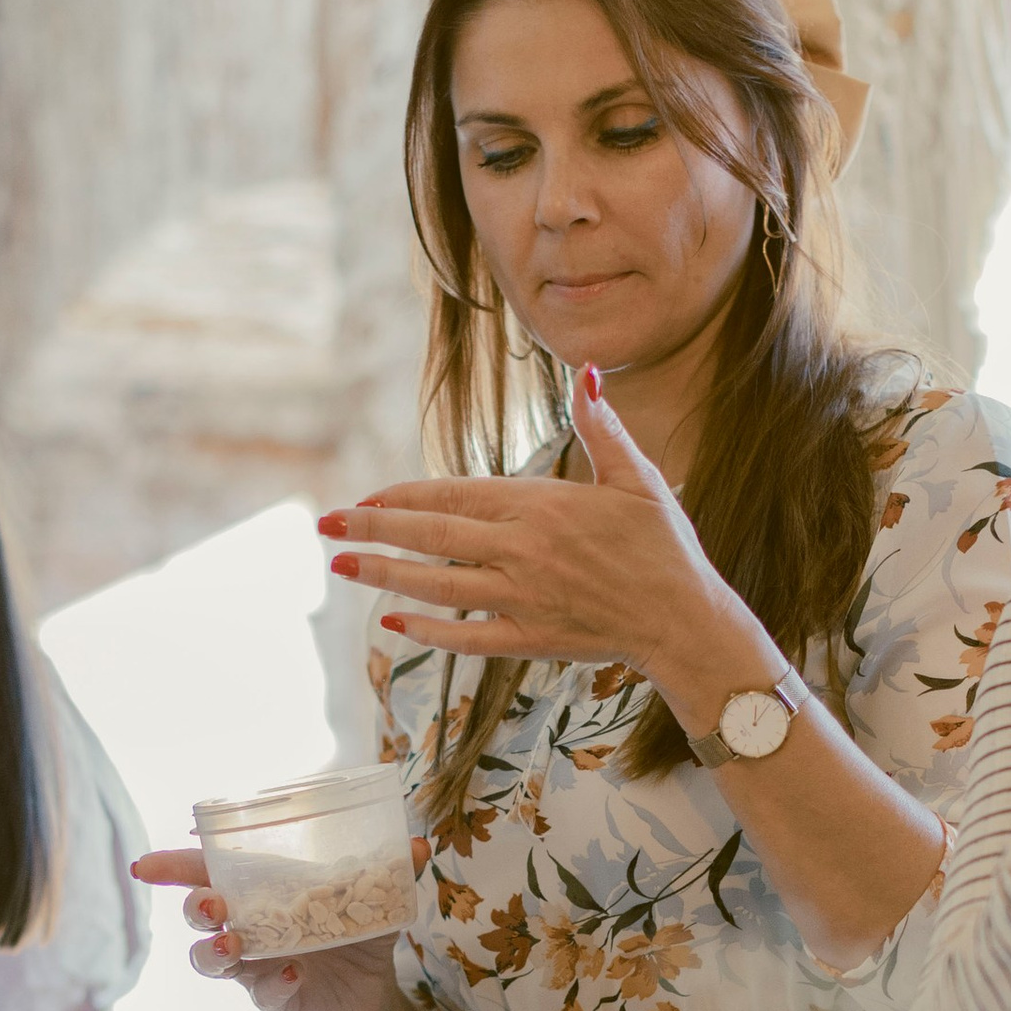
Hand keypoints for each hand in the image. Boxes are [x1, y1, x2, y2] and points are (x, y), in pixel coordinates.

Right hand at [132, 851, 407, 1010]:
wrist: (375, 988)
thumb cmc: (357, 929)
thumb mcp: (376, 896)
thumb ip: (393, 870)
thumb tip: (418, 844)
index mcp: (258, 892)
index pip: (205, 874)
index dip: (172, 867)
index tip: (143, 865)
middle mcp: (246, 927)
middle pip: (198, 916)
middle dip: (195, 907)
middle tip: (210, 904)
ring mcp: (255, 966)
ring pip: (211, 960)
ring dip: (214, 950)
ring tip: (231, 941)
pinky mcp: (276, 998)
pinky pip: (263, 994)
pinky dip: (275, 984)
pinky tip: (294, 974)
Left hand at [320, 367, 760, 723]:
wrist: (685, 620)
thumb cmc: (665, 546)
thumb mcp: (638, 477)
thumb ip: (602, 426)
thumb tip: (585, 372)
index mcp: (542, 507)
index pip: (454, 494)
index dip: (403, 495)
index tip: (364, 496)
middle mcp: (522, 552)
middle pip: (432, 536)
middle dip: (372, 528)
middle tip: (325, 523)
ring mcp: (522, 598)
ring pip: (437, 584)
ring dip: (384, 574)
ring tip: (341, 565)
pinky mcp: (530, 637)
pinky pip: (466, 635)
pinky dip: (428, 629)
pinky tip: (393, 622)